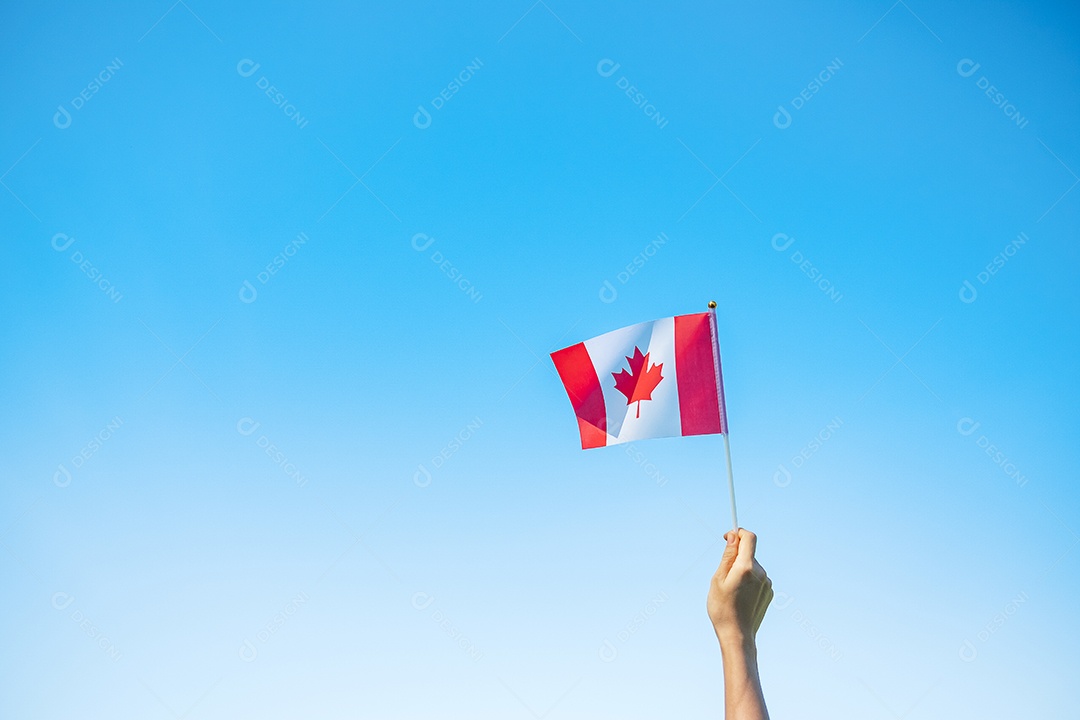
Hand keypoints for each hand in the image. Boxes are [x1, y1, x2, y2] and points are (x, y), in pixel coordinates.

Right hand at [707, 528, 772, 647]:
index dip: (738, 533)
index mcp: (747, 567)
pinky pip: (757, 578)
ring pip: (752, 566)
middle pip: (749, 553)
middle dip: (736, 557)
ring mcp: (767, 583)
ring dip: (742, 570)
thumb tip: (733, 536)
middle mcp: (761, 573)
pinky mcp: (769, 593)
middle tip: (723, 575)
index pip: (749, 538)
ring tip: (732, 590)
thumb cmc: (722, 608)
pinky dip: (749, 581)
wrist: (738, 636)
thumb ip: (727, 556)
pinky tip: (741, 597)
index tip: (727, 537)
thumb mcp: (718, 579)